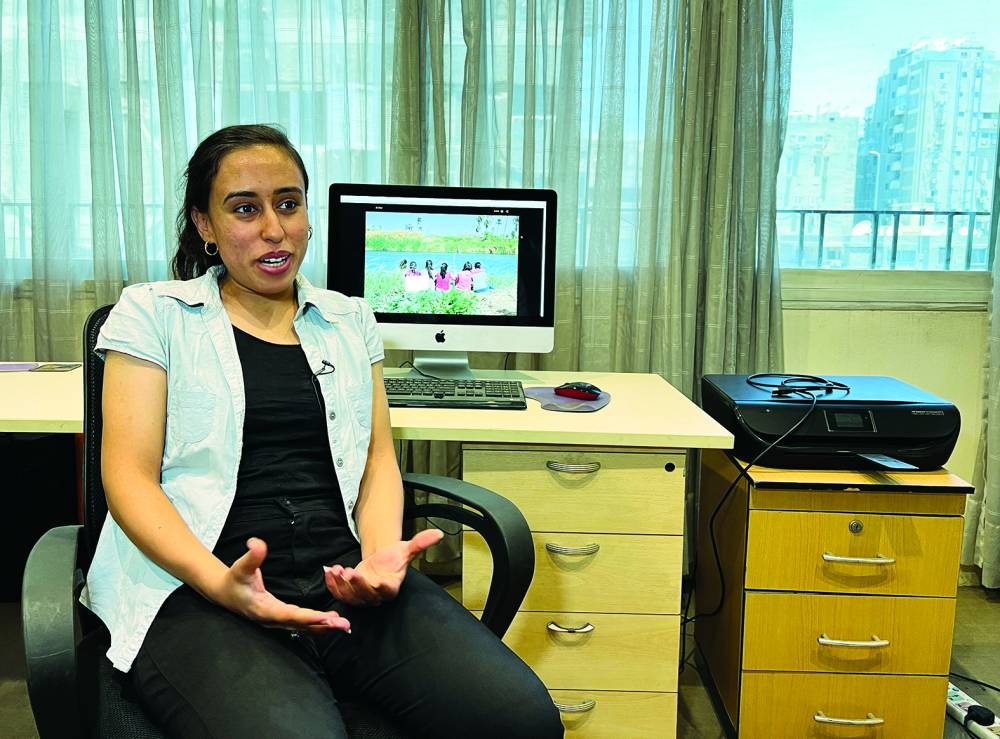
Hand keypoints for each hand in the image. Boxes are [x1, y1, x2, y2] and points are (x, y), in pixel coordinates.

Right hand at [219, 537, 350, 631]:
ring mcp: (276, 622)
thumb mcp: (241, 566)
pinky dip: (316, 625)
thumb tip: (257, 543)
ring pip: (302, 628)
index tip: (326, 617)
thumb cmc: (234, 579)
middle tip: (343, 625)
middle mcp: (272, 619)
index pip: (290, 615)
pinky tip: (330, 624)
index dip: (308, 617)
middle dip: (322, 625)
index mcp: (264, 609)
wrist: (224, 593)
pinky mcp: (280, 619)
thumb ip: (252, 555)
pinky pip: (301, 625)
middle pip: (300, 625)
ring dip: (323, 627)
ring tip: (343, 626)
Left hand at [323, 528, 443, 606]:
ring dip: (341, 585)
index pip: (385, 590)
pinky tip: (329, 570)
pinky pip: (339, 593)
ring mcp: (361, 597)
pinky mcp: (350, 594)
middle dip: (356, 585)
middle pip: (365, 595)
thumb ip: (420, 543)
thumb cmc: (394, 557)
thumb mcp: (406, 549)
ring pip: (349, 596)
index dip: (379, 587)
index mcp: (391, 587)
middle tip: (349, 571)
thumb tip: (439, 533)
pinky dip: (332, 584)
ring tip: (336, 569)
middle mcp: (376, 595)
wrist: (381, 562)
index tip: (374, 579)